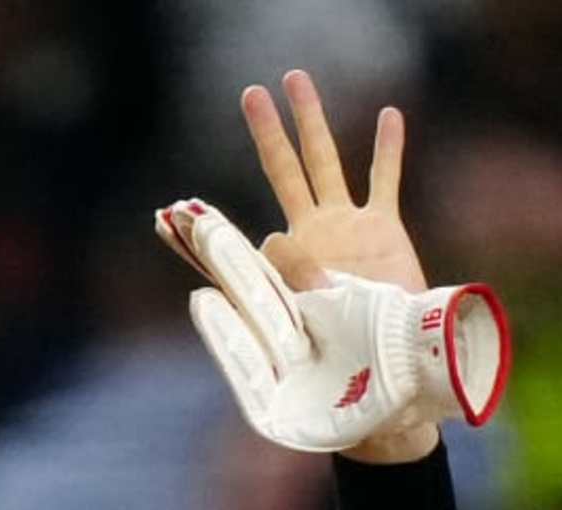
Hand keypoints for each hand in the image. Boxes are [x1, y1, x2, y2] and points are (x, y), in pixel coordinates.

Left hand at [160, 71, 504, 460]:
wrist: (395, 377)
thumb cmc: (348, 368)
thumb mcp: (314, 326)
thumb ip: (291, 281)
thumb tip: (270, 238)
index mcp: (280, 271)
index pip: (234, 242)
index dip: (203, 229)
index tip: (166, 215)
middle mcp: (308, 242)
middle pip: (283, 174)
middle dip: (266, 135)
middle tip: (250, 94)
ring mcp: (345, 232)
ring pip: (325, 164)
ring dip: (313, 123)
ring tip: (299, 81)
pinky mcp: (382, 233)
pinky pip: (384, 182)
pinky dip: (386, 151)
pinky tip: (388, 115)